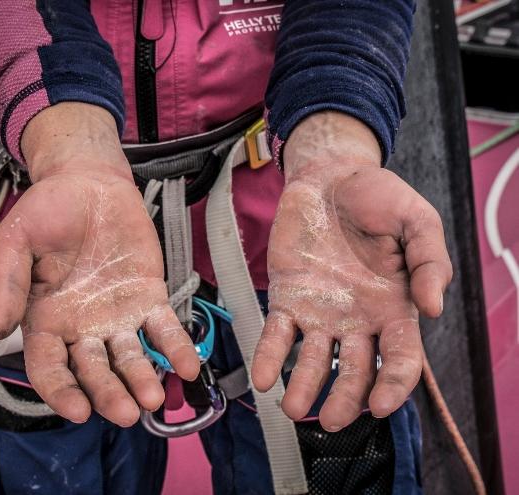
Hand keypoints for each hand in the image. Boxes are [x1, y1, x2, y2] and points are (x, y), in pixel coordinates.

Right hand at [0, 103, 198, 425]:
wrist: (89, 183)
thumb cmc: (47, 210)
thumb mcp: (17, 241)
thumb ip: (7, 283)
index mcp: (46, 318)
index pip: (49, 367)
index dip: (61, 392)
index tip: (78, 410)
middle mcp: (82, 326)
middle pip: (94, 371)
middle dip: (109, 394)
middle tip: (126, 412)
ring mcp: (118, 315)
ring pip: (130, 357)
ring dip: (142, 379)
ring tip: (154, 399)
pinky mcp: (148, 297)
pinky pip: (164, 329)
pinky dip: (176, 349)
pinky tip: (188, 367)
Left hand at [251, 112, 451, 430]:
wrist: (332, 175)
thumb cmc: (379, 197)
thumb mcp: (418, 222)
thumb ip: (431, 262)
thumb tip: (434, 309)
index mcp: (395, 306)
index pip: (400, 359)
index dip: (392, 386)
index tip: (379, 406)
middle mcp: (357, 318)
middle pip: (355, 370)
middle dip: (344, 398)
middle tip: (329, 420)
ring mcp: (320, 310)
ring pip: (313, 359)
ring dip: (303, 386)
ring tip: (292, 409)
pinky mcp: (287, 294)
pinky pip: (277, 332)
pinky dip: (269, 356)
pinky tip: (262, 378)